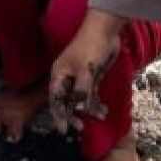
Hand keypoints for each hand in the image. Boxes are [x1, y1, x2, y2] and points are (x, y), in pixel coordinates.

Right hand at [46, 10, 122, 132]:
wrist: (104, 30)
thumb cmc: (90, 47)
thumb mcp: (86, 70)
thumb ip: (82, 90)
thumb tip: (80, 109)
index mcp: (59, 75)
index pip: (56, 99)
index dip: (58, 115)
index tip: (63, 130)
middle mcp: (67, 78)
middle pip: (67, 101)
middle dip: (73, 115)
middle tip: (81, 128)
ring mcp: (80, 78)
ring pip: (81, 99)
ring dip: (89, 109)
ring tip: (101, 116)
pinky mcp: (92, 77)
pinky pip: (91, 94)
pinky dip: (97, 102)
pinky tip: (104, 110)